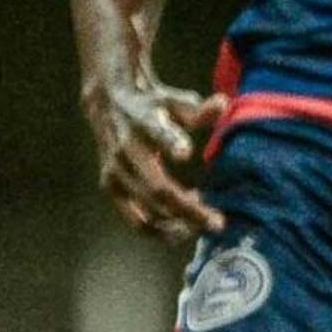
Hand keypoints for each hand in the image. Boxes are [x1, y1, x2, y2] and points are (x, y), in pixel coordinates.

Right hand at [84, 78, 229, 239]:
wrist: (108, 104)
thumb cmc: (153, 106)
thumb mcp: (175, 101)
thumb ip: (200, 110)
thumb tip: (224, 105)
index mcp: (145, 122)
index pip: (158, 131)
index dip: (171, 142)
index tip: (186, 153)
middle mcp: (126, 149)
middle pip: (158, 187)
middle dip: (189, 210)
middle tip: (218, 223)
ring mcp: (115, 170)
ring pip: (148, 210)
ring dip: (179, 222)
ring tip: (205, 221)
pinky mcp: (110, 186)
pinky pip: (136, 220)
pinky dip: (161, 230)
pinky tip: (183, 226)